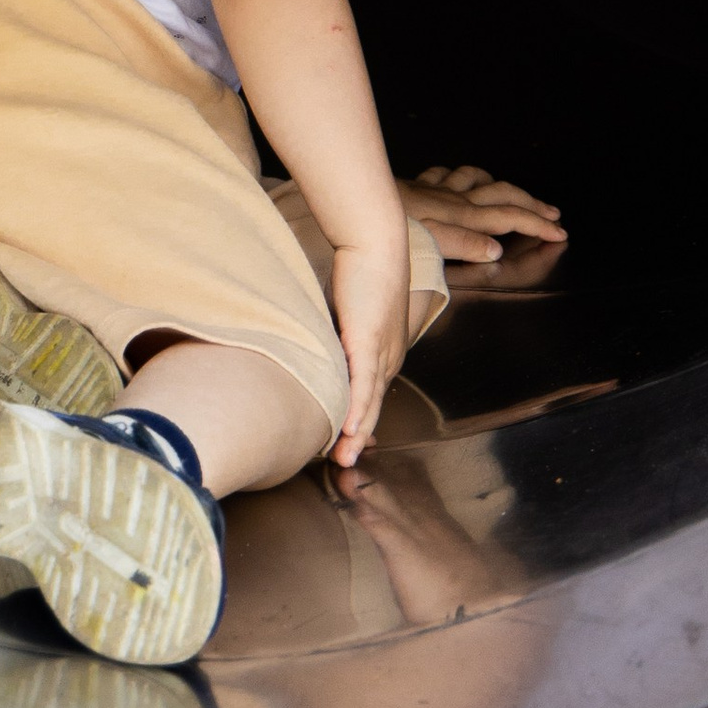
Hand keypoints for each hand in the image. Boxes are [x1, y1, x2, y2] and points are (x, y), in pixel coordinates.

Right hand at [329, 230, 412, 465]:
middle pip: (374, 407)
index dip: (361, 424)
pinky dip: (355, 408)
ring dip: (356, 434)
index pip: (373, 397)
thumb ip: (338, 338)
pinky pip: (362, 382)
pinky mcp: (367, 340)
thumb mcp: (349, 315)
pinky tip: (347, 429)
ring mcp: (381, 351)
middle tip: (346, 466)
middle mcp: (388, 358)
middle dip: (360, 440)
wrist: (376, 241)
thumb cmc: (362, 272)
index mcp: (386, 354)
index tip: (349, 446)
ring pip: (369, 402)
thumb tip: (318, 350)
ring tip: (344, 459)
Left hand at [399, 163, 566, 261]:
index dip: (536, 226)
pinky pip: (447, 175)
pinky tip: (459, 179)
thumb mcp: (428, 241)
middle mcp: (454, 199)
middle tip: (552, 213)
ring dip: (499, 185)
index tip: (560, 234)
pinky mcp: (417, 186)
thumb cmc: (387, 228)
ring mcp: (435, 189)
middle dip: (530, 204)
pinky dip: (461, 177)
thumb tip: (496, 248)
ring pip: (477, 180)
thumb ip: (462, 244)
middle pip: (502, 196)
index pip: (509, 219)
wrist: (353, 199)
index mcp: (462, 216)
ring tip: (512, 192)